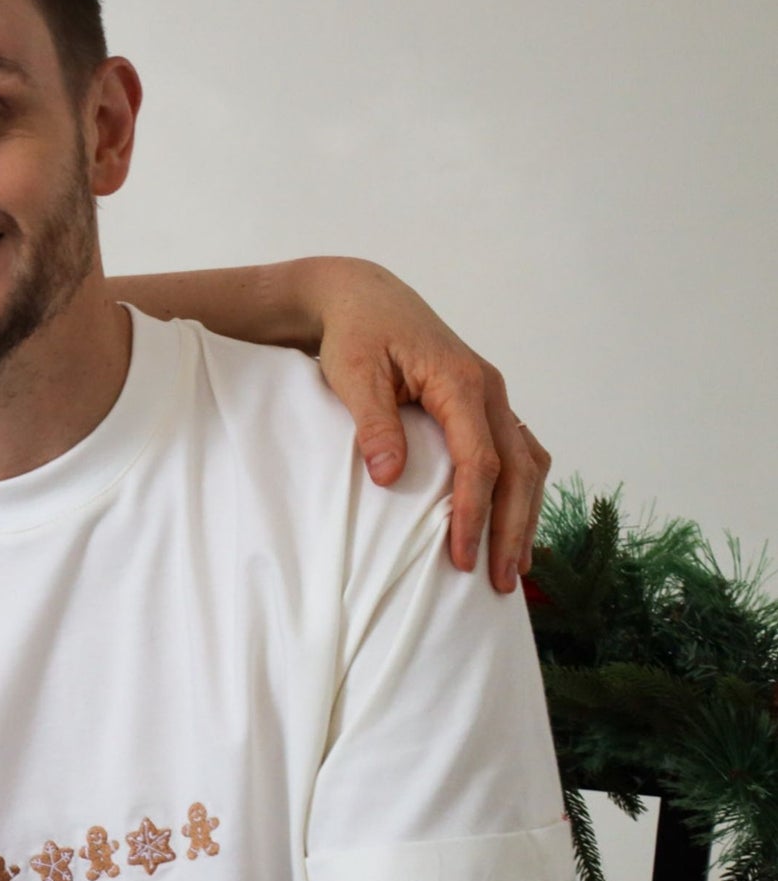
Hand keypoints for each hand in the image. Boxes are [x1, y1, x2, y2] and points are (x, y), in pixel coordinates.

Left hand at [304, 258, 550, 591]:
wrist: (364, 298)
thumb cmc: (356, 335)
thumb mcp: (354, 375)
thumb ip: (374, 425)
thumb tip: (389, 477)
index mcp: (460, 381)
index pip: (479, 460)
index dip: (472, 514)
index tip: (461, 559)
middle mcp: (488, 388)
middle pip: (517, 469)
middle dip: (511, 529)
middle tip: (502, 582)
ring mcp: (492, 396)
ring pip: (527, 462)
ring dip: (524, 515)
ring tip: (516, 567)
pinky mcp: (485, 405)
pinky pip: (518, 451)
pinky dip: (522, 491)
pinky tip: (514, 526)